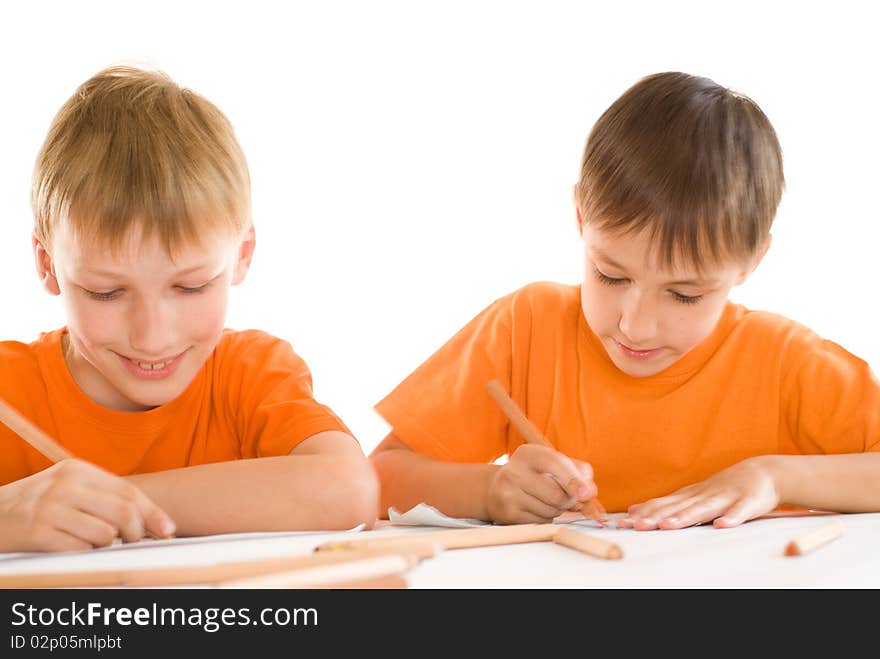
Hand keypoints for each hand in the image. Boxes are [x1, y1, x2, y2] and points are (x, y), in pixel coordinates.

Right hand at [0, 459, 175, 551]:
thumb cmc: (37, 504)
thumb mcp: (69, 488)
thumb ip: (105, 497)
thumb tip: (151, 520)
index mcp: (77, 470)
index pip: (129, 491)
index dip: (153, 513)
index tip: (168, 530)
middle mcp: (65, 485)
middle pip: (124, 513)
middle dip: (138, 533)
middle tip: (135, 541)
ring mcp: (51, 509)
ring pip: (106, 536)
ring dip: (106, 546)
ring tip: (91, 541)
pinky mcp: (38, 534)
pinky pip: (80, 551)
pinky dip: (84, 554)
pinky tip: (72, 547)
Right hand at [487, 444, 596, 523]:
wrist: (496, 489)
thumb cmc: (534, 474)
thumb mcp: (553, 463)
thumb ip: (578, 472)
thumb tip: (590, 492)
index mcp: (527, 454)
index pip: (555, 465)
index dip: (574, 480)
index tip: (588, 493)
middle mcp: (514, 471)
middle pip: (556, 494)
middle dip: (570, 500)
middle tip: (570, 498)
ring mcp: (508, 493)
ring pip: (551, 510)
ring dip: (559, 509)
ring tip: (549, 500)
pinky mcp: (508, 513)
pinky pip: (541, 521)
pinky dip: (548, 517)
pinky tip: (538, 508)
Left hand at [616, 456, 779, 529]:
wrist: (764, 473)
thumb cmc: (724, 488)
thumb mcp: (692, 494)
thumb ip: (666, 503)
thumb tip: (634, 510)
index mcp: (691, 495)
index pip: (663, 504)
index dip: (644, 513)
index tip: (624, 523)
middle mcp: (704, 495)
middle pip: (678, 507)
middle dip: (657, 517)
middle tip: (637, 526)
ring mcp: (726, 497)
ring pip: (704, 509)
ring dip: (686, 517)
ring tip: (668, 526)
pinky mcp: (749, 502)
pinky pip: (740, 512)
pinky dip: (731, 518)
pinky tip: (722, 525)